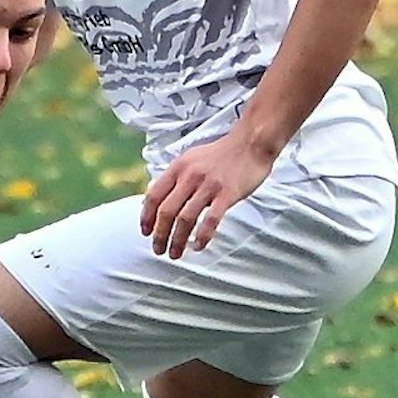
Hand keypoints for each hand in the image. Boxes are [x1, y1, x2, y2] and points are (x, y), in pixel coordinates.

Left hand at [140, 131, 276, 258]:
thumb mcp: (190, 160)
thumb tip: (153, 199)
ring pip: (186, 219)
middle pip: (167, 211)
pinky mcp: (227, 194)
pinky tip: (198, 246)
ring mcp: (208, 185)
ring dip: (177, 240)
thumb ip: (173, 178)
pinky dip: (202, 236)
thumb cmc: (221, 154)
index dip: (146, 217)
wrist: (251, 143)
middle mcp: (190, 176)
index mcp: (178, 167)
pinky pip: (211, 220)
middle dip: (159, 235)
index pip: (154, 195)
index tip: (145, 233)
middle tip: (158, 250)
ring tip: (175, 254)